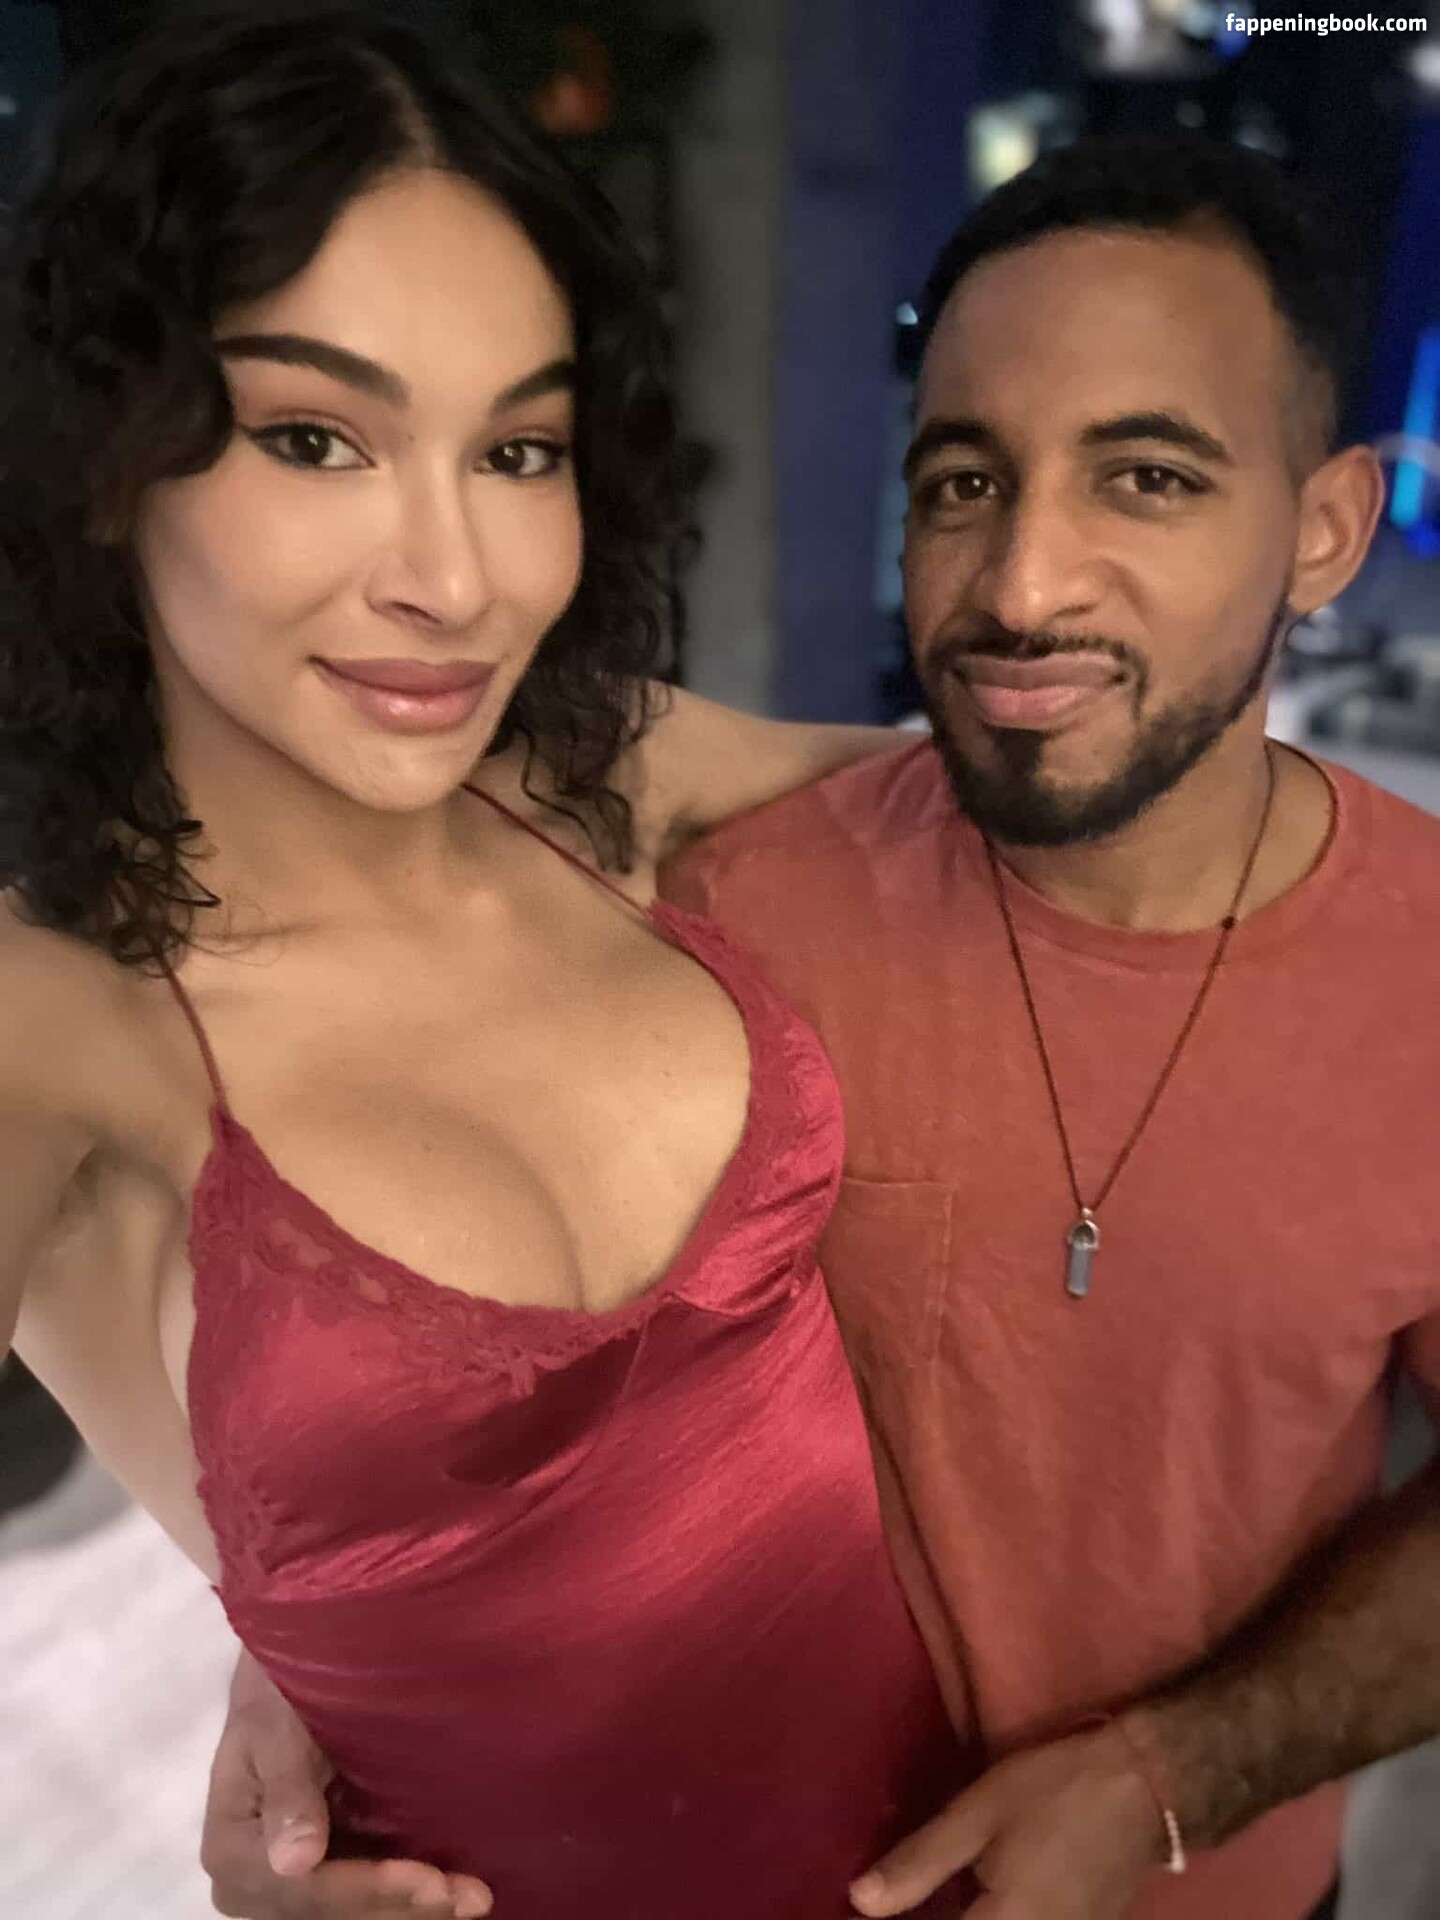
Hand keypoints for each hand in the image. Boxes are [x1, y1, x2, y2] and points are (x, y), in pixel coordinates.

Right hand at [201, 1653, 492, 1918]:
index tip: (429, 1882)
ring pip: (352, 1912)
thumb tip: (295, 1862)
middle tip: (470, 1897)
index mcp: (231, 1850)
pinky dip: (406, 1896)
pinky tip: (454, 1888)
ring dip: (412, 1908)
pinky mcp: (318, 1875)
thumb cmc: (276, 1693)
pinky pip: (361, 1897)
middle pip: (333, 1912)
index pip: (307, 1889)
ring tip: (473, 1896)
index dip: (370, 1890)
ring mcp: (285, 1886)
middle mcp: (251, 1884)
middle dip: (402, 1906)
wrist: (281, 1684)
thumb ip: (288, 1789)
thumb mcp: (276, 1725)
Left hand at [849, 1726, 1166, 1918]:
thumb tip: (859, 1902)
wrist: (1143, 1788)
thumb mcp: (977, 1816)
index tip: (864, 1911)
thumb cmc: (1053, 1792)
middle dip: (933, 1918)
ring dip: (963, 1918)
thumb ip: (918, 1865)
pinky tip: (972, 1901)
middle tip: (898, 1903)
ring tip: (929, 1902)